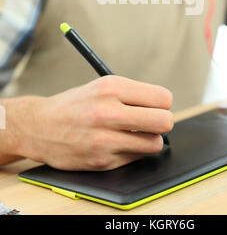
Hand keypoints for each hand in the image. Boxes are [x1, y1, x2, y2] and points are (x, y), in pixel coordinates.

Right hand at [15, 76, 173, 170]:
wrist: (39, 126)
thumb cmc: (76, 105)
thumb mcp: (101, 86)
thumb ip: (133, 94)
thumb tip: (165, 107)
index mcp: (111, 87)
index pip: (162, 97)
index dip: (163, 104)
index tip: (157, 106)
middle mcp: (108, 111)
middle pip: (164, 121)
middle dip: (163, 123)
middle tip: (153, 123)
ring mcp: (104, 138)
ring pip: (154, 143)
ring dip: (149, 140)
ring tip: (136, 134)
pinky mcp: (101, 161)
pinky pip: (136, 157)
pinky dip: (132, 152)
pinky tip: (117, 144)